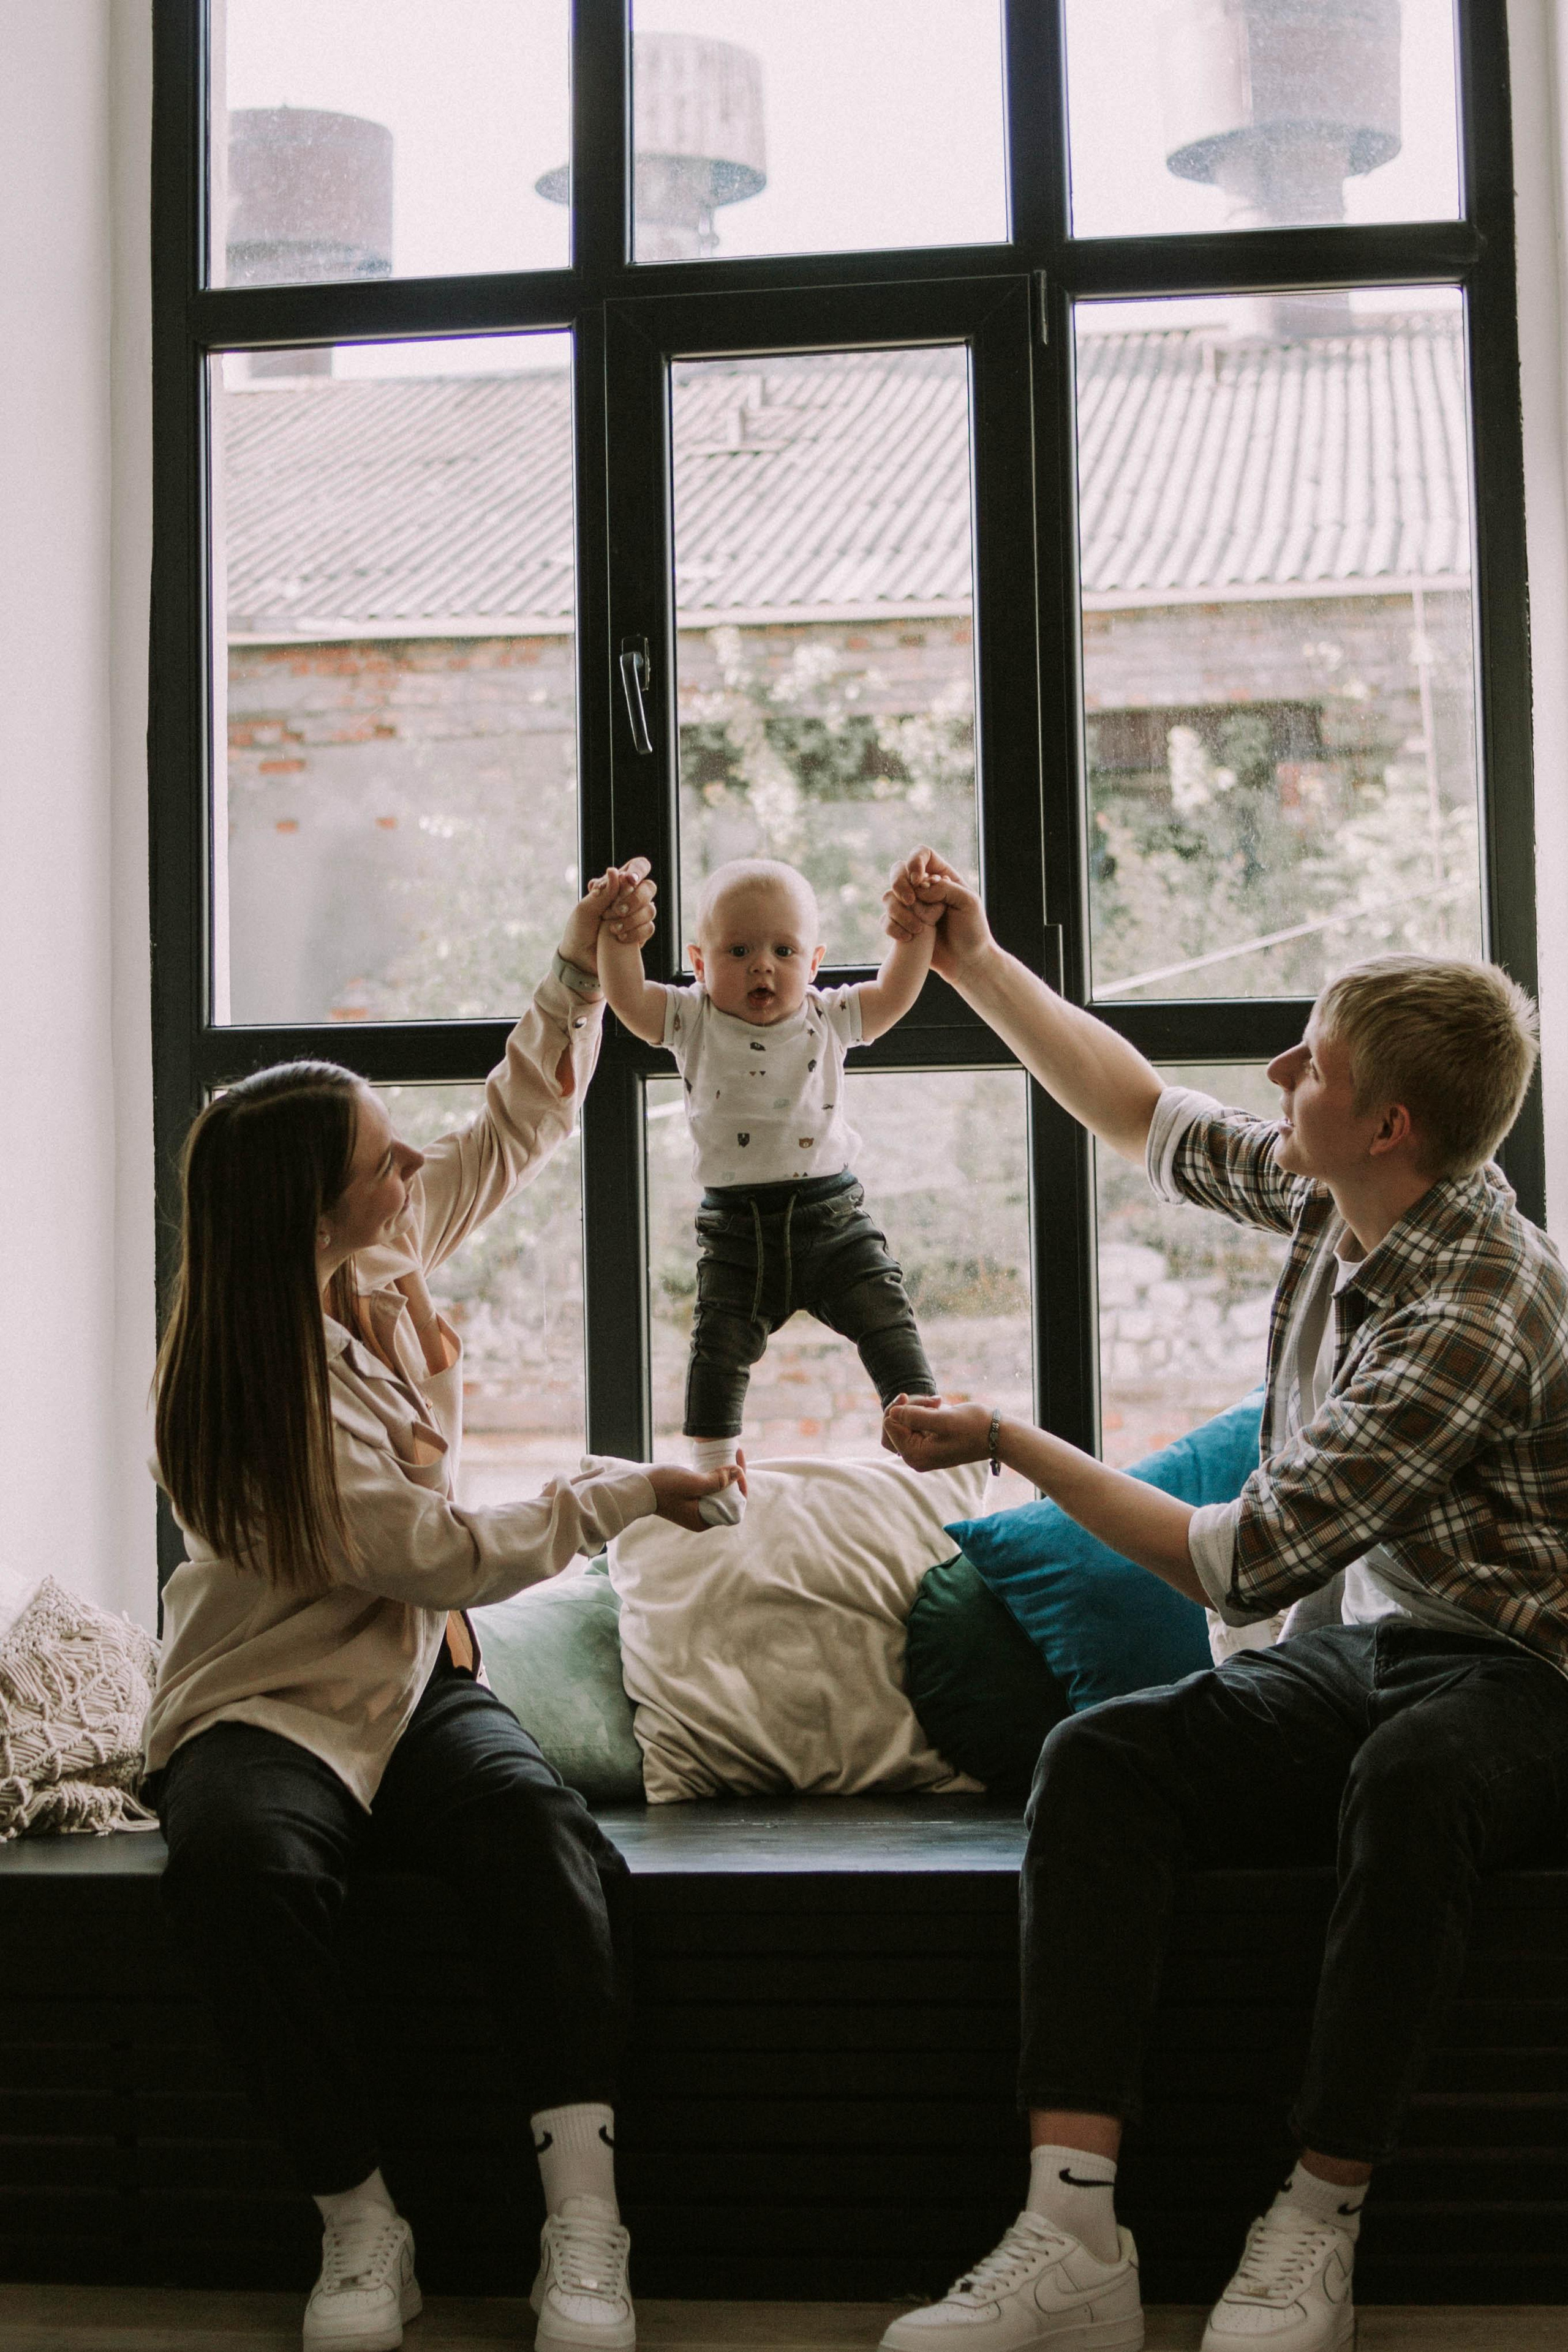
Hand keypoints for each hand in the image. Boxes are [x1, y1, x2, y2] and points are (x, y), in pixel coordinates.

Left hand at [558, 858, 655, 976]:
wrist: (581, 957)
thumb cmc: (580, 928)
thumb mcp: (586, 908)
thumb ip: (603, 891)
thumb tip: (615, 872)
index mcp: (618, 884)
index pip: (639, 866)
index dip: (639, 870)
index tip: (629, 881)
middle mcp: (631, 897)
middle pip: (649, 887)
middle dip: (636, 898)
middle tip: (618, 910)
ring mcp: (638, 915)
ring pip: (651, 909)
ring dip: (632, 918)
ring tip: (612, 928)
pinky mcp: (641, 933)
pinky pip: (649, 928)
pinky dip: (635, 932)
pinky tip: (620, 937)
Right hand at [648, 1456, 747, 1532]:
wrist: (636, 1486)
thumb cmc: (663, 1486)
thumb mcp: (693, 1483)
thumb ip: (718, 1481)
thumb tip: (739, 1473)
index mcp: (704, 1520)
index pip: (733, 1506)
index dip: (740, 1486)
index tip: (739, 1467)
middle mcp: (701, 1517)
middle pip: (727, 1497)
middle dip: (734, 1477)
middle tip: (736, 1454)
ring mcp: (694, 1508)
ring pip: (718, 1491)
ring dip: (725, 1474)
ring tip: (729, 1455)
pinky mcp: (687, 1498)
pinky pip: (707, 1488)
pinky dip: (714, 1476)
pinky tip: (716, 1462)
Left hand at [881, 1394, 992, 1472]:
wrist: (997, 1435)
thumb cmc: (973, 1427)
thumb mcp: (943, 1419)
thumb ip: (914, 1417)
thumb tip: (892, 1413)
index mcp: (915, 1455)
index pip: (889, 1424)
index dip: (903, 1407)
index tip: (927, 1402)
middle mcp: (915, 1457)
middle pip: (894, 1424)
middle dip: (910, 1407)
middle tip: (934, 1401)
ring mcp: (922, 1450)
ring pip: (904, 1421)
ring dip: (919, 1407)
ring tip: (940, 1402)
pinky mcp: (929, 1442)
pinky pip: (915, 1423)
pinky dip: (926, 1411)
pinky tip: (942, 1406)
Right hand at [882, 849, 993, 981]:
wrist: (966, 962)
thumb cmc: (972, 931)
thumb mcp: (968, 903)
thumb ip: (945, 889)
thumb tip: (919, 888)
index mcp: (942, 877)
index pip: (921, 854)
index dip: (915, 861)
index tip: (919, 880)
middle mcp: (923, 889)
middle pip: (898, 870)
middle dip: (899, 883)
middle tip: (911, 901)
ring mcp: (911, 908)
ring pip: (888, 896)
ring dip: (898, 910)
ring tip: (918, 928)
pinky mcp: (902, 926)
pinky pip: (885, 920)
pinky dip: (893, 927)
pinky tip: (909, 938)